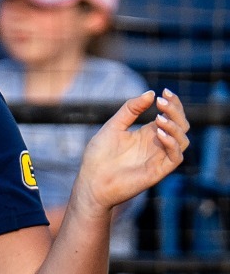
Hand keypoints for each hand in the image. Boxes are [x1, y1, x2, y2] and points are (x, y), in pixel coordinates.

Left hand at [75, 89, 188, 210]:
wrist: (91, 182)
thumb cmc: (98, 156)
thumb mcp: (113, 126)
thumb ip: (130, 110)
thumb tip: (151, 92)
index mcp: (148, 134)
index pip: (170, 116)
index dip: (172, 103)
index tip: (164, 91)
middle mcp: (157, 145)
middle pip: (181, 125)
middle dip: (175, 111)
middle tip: (162, 102)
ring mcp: (159, 158)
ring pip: (183, 140)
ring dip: (175, 127)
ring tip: (160, 119)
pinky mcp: (159, 171)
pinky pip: (176, 156)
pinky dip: (172, 144)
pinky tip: (160, 134)